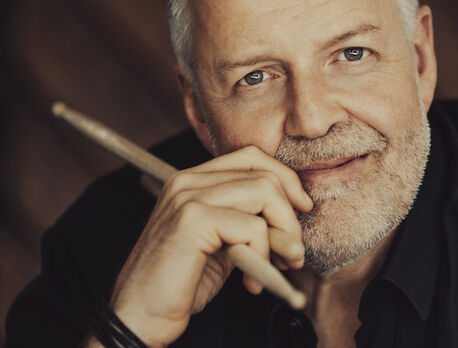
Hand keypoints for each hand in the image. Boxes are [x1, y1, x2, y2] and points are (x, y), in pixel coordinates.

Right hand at [107, 145, 312, 346]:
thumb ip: (249, 220)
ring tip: (277, 266)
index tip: (301, 209)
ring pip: (264, 193)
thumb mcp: (222, 242)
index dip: (285, 179)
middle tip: (291, 251)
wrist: (138, 317)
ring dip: (283, 234)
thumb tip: (292, 213)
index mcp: (195, 180)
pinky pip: (252, 226)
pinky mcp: (191, 221)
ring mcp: (188, 197)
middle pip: (264, 173)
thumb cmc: (181, 281)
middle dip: (290, 214)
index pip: (252, 157)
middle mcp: (189, 180)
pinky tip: (250, 282)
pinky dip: (262, 255)